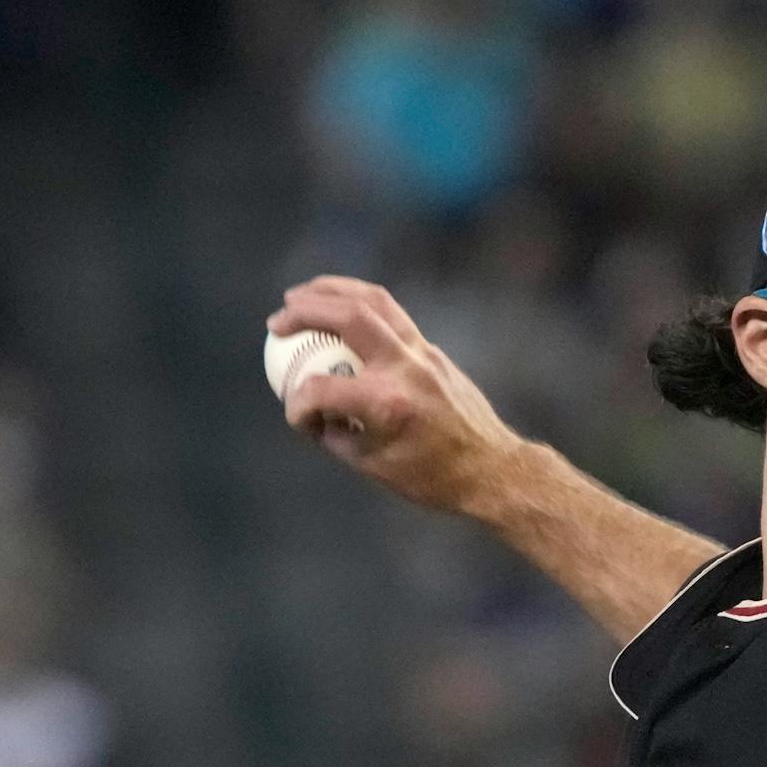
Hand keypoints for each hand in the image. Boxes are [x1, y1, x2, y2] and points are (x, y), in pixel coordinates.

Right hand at [267, 275, 523, 518]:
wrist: (490, 468)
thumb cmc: (430, 477)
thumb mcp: (371, 465)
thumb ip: (333, 432)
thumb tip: (308, 408)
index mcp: (386, 405)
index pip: (320, 391)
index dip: (296, 405)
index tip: (296, 417)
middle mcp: (405, 369)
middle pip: (349, 316)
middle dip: (305, 311)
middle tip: (276, 321)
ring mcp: (423, 354)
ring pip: (375, 301)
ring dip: (332, 290)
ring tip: (300, 295)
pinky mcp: (432, 351)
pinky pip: (392, 314)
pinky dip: (360, 303)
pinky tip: (339, 306)